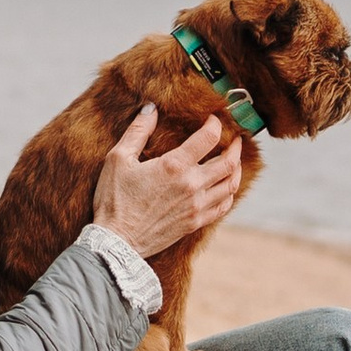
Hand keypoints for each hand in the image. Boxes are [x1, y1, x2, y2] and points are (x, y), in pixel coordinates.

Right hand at [91, 105, 244, 261]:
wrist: (115, 242)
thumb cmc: (114, 200)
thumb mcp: (118, 159)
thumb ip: (137, 132)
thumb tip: (151, 109)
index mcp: (174, 166)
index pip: (208, 137)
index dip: (215, 124)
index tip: (213, 119)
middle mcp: (192, 185)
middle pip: (229, 162)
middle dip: (235, 147)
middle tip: (236, 139)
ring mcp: (196, 206)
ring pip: (230, 185)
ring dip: (236, 170)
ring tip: (234, 161)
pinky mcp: (195, 223)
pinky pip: (223, 207)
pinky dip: (229, 194)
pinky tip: (225, 188)